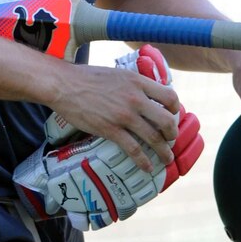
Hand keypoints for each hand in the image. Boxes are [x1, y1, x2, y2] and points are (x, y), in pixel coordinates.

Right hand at [46, 49, 180, 171]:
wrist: (64, 85)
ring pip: (153, 138)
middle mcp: (136, 99)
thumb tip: (143, 94)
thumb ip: (133, 84)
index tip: (172, 115)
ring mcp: (124, 116)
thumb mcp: (117, 74)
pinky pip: (134, 149)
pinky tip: (147, 167)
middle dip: (172, 134)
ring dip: (163, 151)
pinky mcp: (111, 130)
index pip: (170, 97)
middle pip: (167, 120)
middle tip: (170, 139)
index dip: (175, 109)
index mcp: (138, 82)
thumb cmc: (87, 77)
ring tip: (166, 159)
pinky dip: (143, 161)